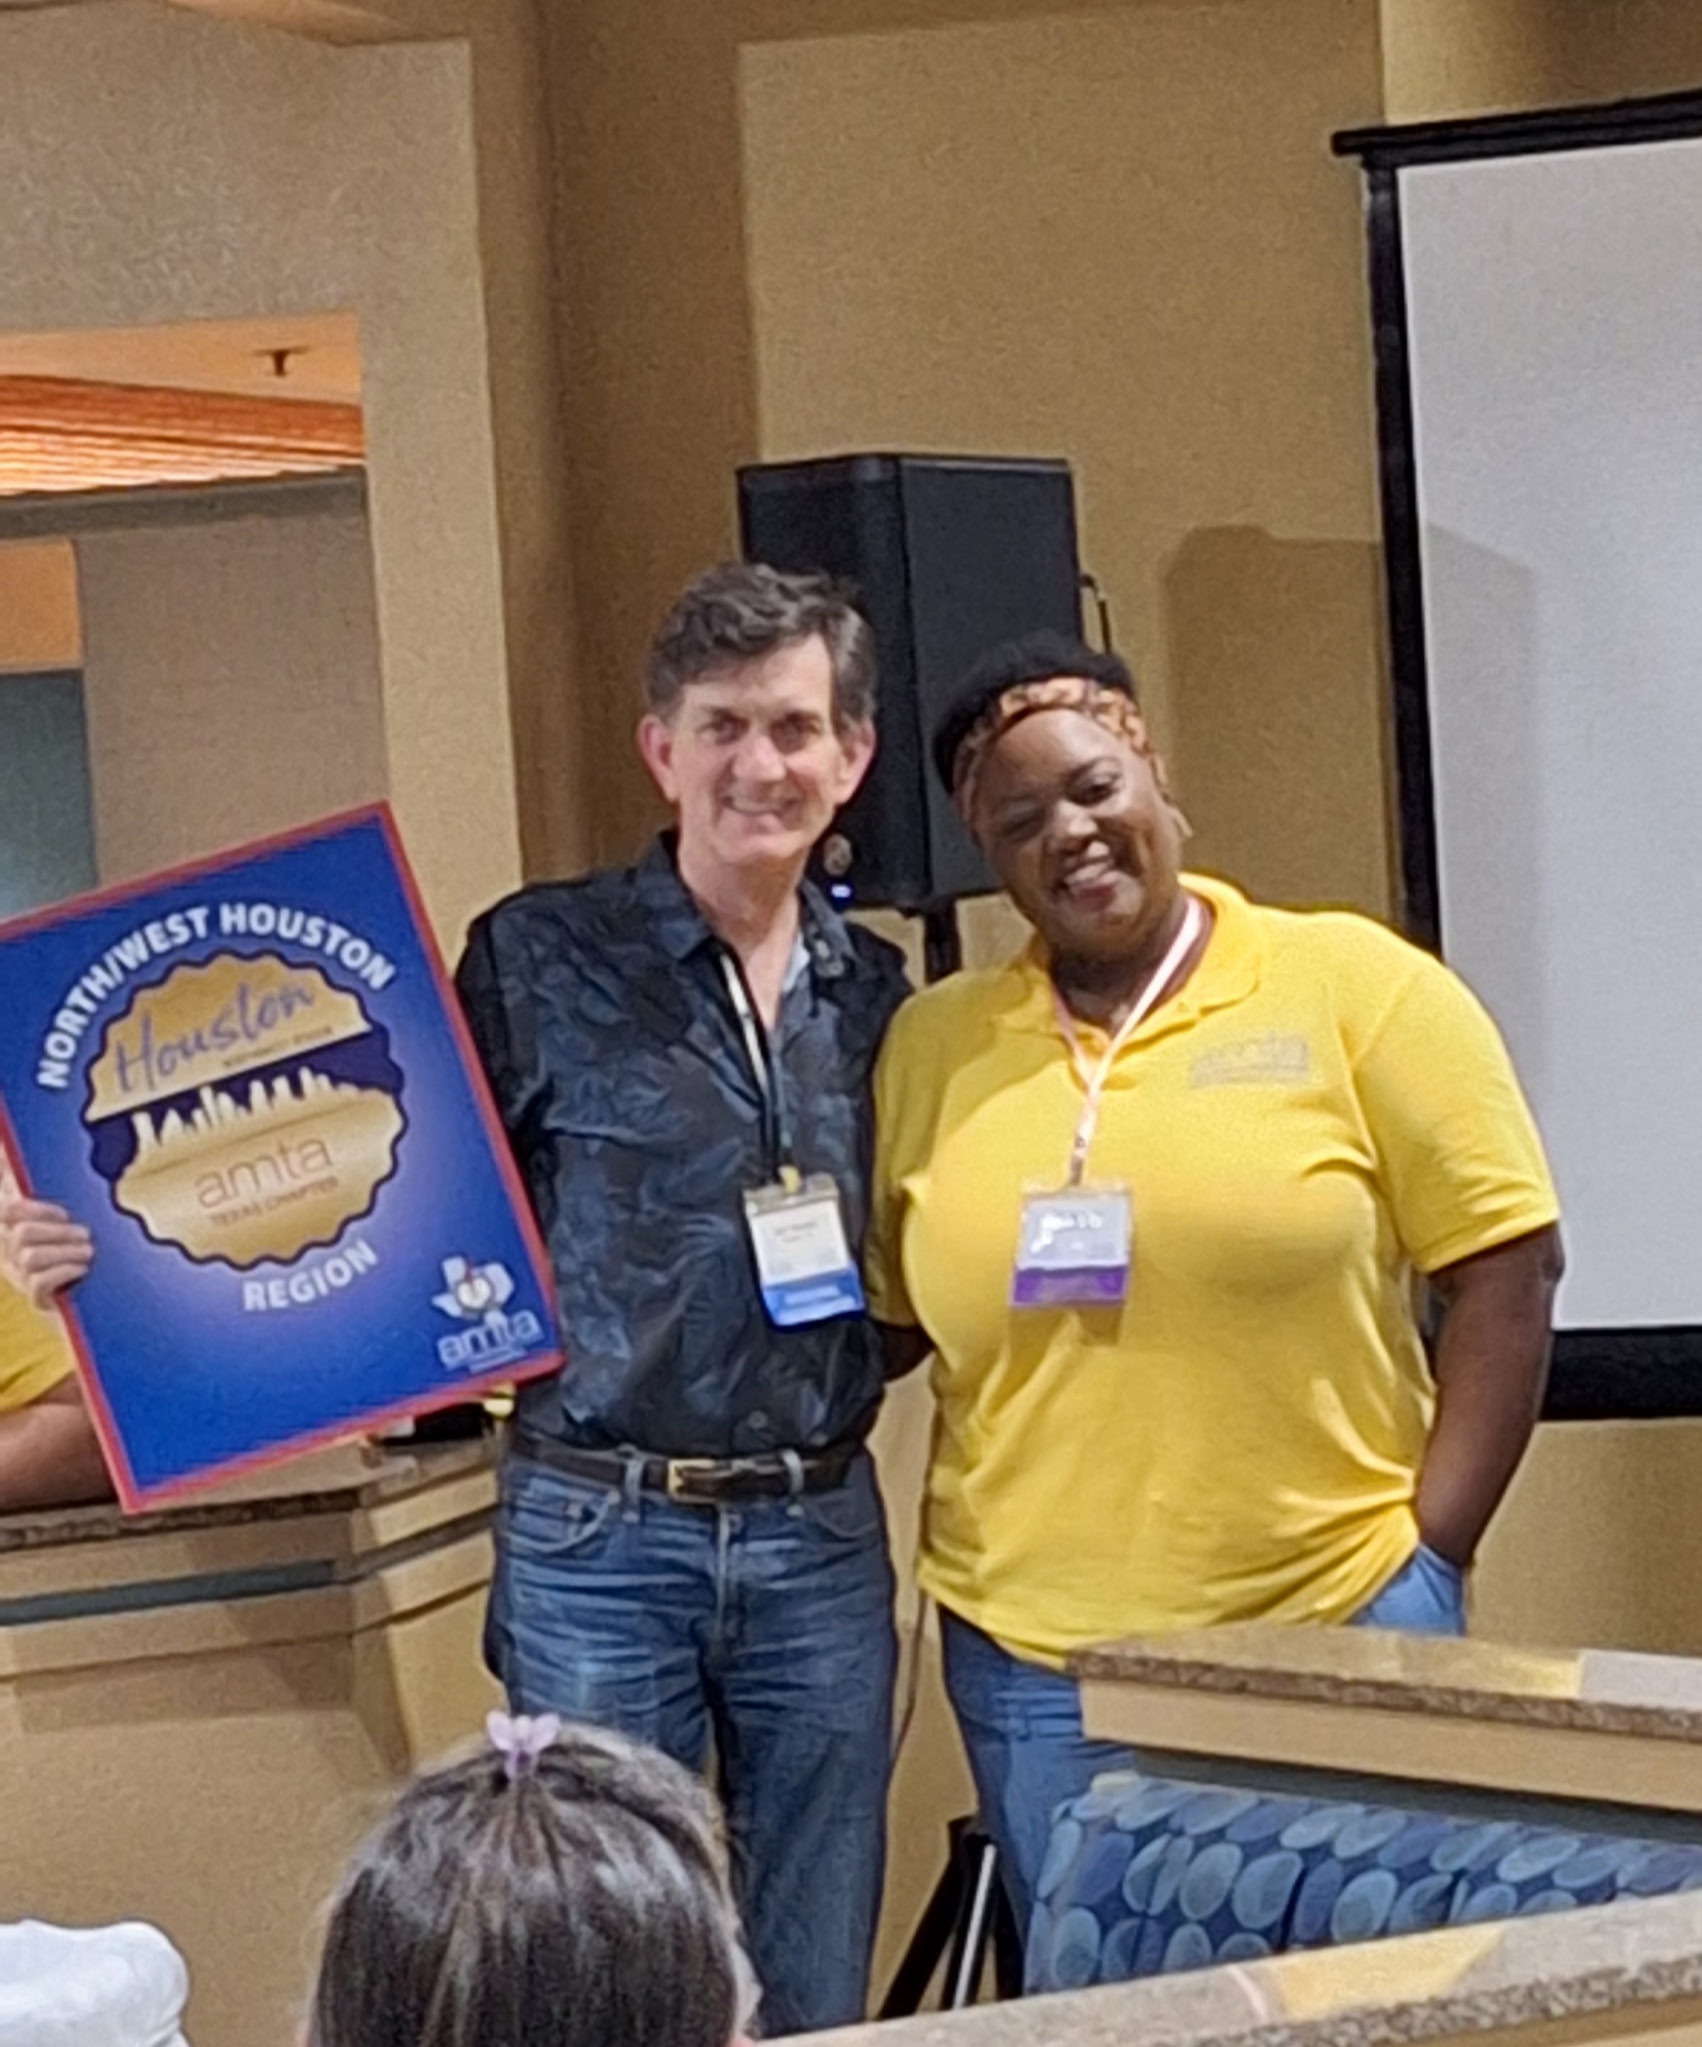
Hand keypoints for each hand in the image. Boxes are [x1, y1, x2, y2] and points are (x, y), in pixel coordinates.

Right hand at [0, 1193, 93, 1307]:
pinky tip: (82, 1270)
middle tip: (86, 1235)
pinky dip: (64, 1272)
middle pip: (21, 1233)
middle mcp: (9, 1255)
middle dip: (58, 1232)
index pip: (7, 1211)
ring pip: (30, 1257)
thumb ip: (32, 1186)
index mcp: (11, 1229)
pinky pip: (40, 1283)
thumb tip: (9, 1152)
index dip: (34, 1209)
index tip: (64, 1215)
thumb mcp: (59, 1218)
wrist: (92, 1296)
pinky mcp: (36, 1300)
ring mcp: (20, 1278)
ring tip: (88, 1253)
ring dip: (65, 1252)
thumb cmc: (75, 1249)